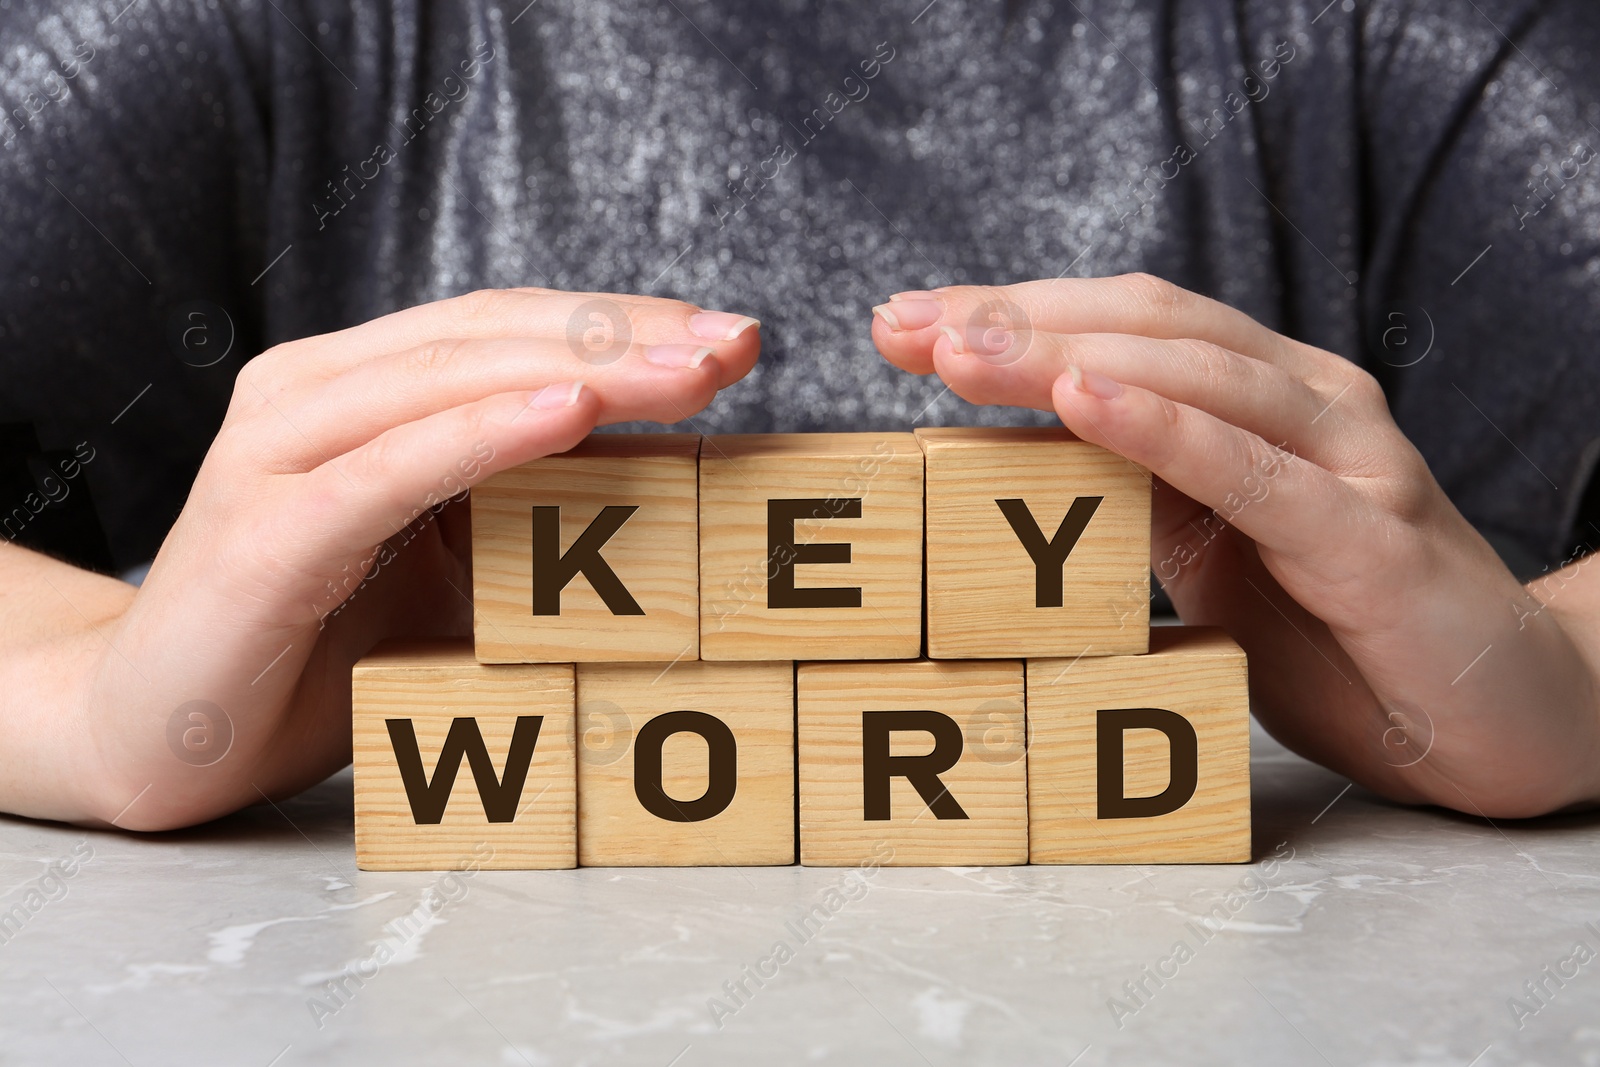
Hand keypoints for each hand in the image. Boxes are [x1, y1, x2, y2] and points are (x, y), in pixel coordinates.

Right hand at [53, 288, 759, 829]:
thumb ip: (521, 509)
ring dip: (584, 369)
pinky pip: (392, 467)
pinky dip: (486, 435)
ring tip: (690, 374)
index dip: (622, 323)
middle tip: (737, 346)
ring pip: (451, 380)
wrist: (160, 734)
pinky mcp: (266, 531)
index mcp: (359, 386)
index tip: (731, 341)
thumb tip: (668, 485)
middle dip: (627, 336)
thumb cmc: (316, 647)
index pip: (509, 328)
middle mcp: (313, 393)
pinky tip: (573, 413)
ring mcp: (279, 452)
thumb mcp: (444, 565)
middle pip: (493, 335)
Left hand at [873, 274, 1599, 817]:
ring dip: (1064, 357)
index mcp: (1265, 398)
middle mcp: (1309, 404)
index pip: (1127, 325)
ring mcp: (1347, 460)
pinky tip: (1082, 399)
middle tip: (902, 326)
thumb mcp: (1212, 552)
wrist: (1497, 713)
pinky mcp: (1370, 536)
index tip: (902, 323)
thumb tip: (1014, 459)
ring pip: (1195, 376)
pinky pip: (1255, 470)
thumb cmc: (1341, 629)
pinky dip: (1163, 427)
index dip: (1014, 311)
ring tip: (960, 351)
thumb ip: (1138, 493)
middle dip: (1014, 321)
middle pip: (1148, 328)